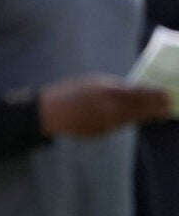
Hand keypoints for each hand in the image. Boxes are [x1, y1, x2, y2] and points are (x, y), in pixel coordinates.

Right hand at [38, 76, 169, 138]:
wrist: (48, 113)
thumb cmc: (71, 92)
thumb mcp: (94, 82)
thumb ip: (116, 87)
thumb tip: (137, 91)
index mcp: (109, 93)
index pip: (141, 95)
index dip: (157, 96)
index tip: (169, 95)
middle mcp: (111, 110)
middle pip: (141, 110)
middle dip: (157, 108)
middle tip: (169, 106)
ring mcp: (106, 124)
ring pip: (131, 119)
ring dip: (143, 114)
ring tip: (157, 111)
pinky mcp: (101, 133)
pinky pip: (117, 125)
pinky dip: (124, 120)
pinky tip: (125, 116)